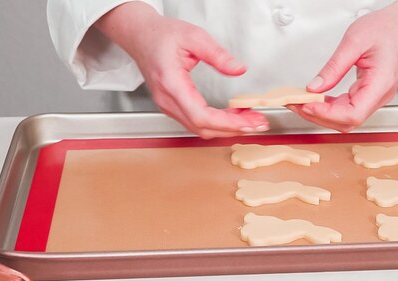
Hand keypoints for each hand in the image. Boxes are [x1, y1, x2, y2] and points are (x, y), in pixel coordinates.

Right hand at [95, 2, 268, 138]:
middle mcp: (167, 100)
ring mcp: (168, 106)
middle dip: (232, 129)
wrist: (140, 36)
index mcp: (171, 83)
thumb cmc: (161, 35)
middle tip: (257, 123)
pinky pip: (195, 121)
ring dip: (226, 127)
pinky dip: (216, 123)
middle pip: (202, 127)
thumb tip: (238, 69)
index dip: (226, 123)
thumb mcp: (193, 36)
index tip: (247, 123)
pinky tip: (232, 115)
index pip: (200, 116)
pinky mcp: (172, 106)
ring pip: (199, 128)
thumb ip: (217, 54)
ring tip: (249, 119)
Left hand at [288, 0, 397, 131]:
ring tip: (300, 102)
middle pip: (347, 121)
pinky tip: (315, 100)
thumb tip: (314, 88)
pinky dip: (328, 107)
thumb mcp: (354, 41)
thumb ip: (333, 67)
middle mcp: (379, 96)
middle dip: (318, 116)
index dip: (327, 114)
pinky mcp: (368, 94)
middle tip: (295, 104)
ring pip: (345, 118)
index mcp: (380, 84)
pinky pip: (347, 108)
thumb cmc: (387, 29)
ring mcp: (374, 97)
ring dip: (321, 114)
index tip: (307, 105)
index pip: (352, 114)